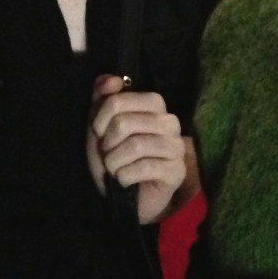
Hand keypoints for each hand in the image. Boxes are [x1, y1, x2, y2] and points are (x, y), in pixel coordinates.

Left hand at [87, 75, 187, 223]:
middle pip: (124, 122)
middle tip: (109, 155)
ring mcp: (176, 146)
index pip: (118, 100)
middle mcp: (169, 121)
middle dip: (108, 144)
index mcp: (153, 105)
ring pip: (135, 145)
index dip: (100, 119)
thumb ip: (102, 99)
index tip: (100, 135)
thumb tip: (112, 79)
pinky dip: (125, 176)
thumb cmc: (116, 159)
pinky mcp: (177, 170)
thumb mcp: (101, 128)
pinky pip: (144, 167)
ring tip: (115, 169)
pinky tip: (125, 180)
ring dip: (115, 162)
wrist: (126, 199)